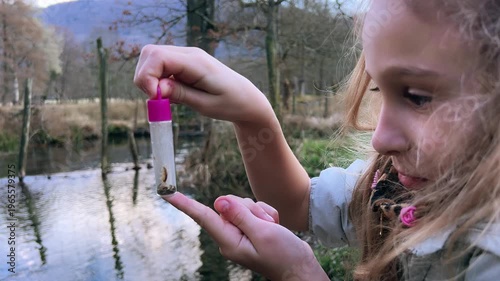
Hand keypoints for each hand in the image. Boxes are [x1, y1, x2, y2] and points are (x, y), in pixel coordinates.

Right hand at [134, 45, 274, 124]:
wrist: (246, 100)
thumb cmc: (230, 104)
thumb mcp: (205, 105)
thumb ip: (180, 94)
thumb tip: (157, 88)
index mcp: (196, 62)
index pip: (158, 56)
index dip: (147, 76)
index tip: (154, 98)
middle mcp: (189, 54)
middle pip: (150, 53)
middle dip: (145, 77)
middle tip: (157, 99)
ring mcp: (186, 57)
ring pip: (152, 58)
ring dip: (150, 79)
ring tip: (166, 98)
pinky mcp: (185, 64)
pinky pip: (161, 66)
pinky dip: (158, 80)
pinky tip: (172, 94)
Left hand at [163, 193, 328, 280]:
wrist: (299, 267)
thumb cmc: (283, 255)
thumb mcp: (263, 233)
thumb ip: (240, 216)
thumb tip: (217, 201)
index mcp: (228, 241)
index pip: (203, 217)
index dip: (184, 204)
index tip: (167, 194)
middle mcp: (230, 236)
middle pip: (228, 204)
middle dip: (249, 207)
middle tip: (264, 223)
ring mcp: (239, 232)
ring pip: (243, 205)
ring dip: (260, 212)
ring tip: (271, 229)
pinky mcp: (249, 228)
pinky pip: (253, 209)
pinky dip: (266, 214)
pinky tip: (273, 227)